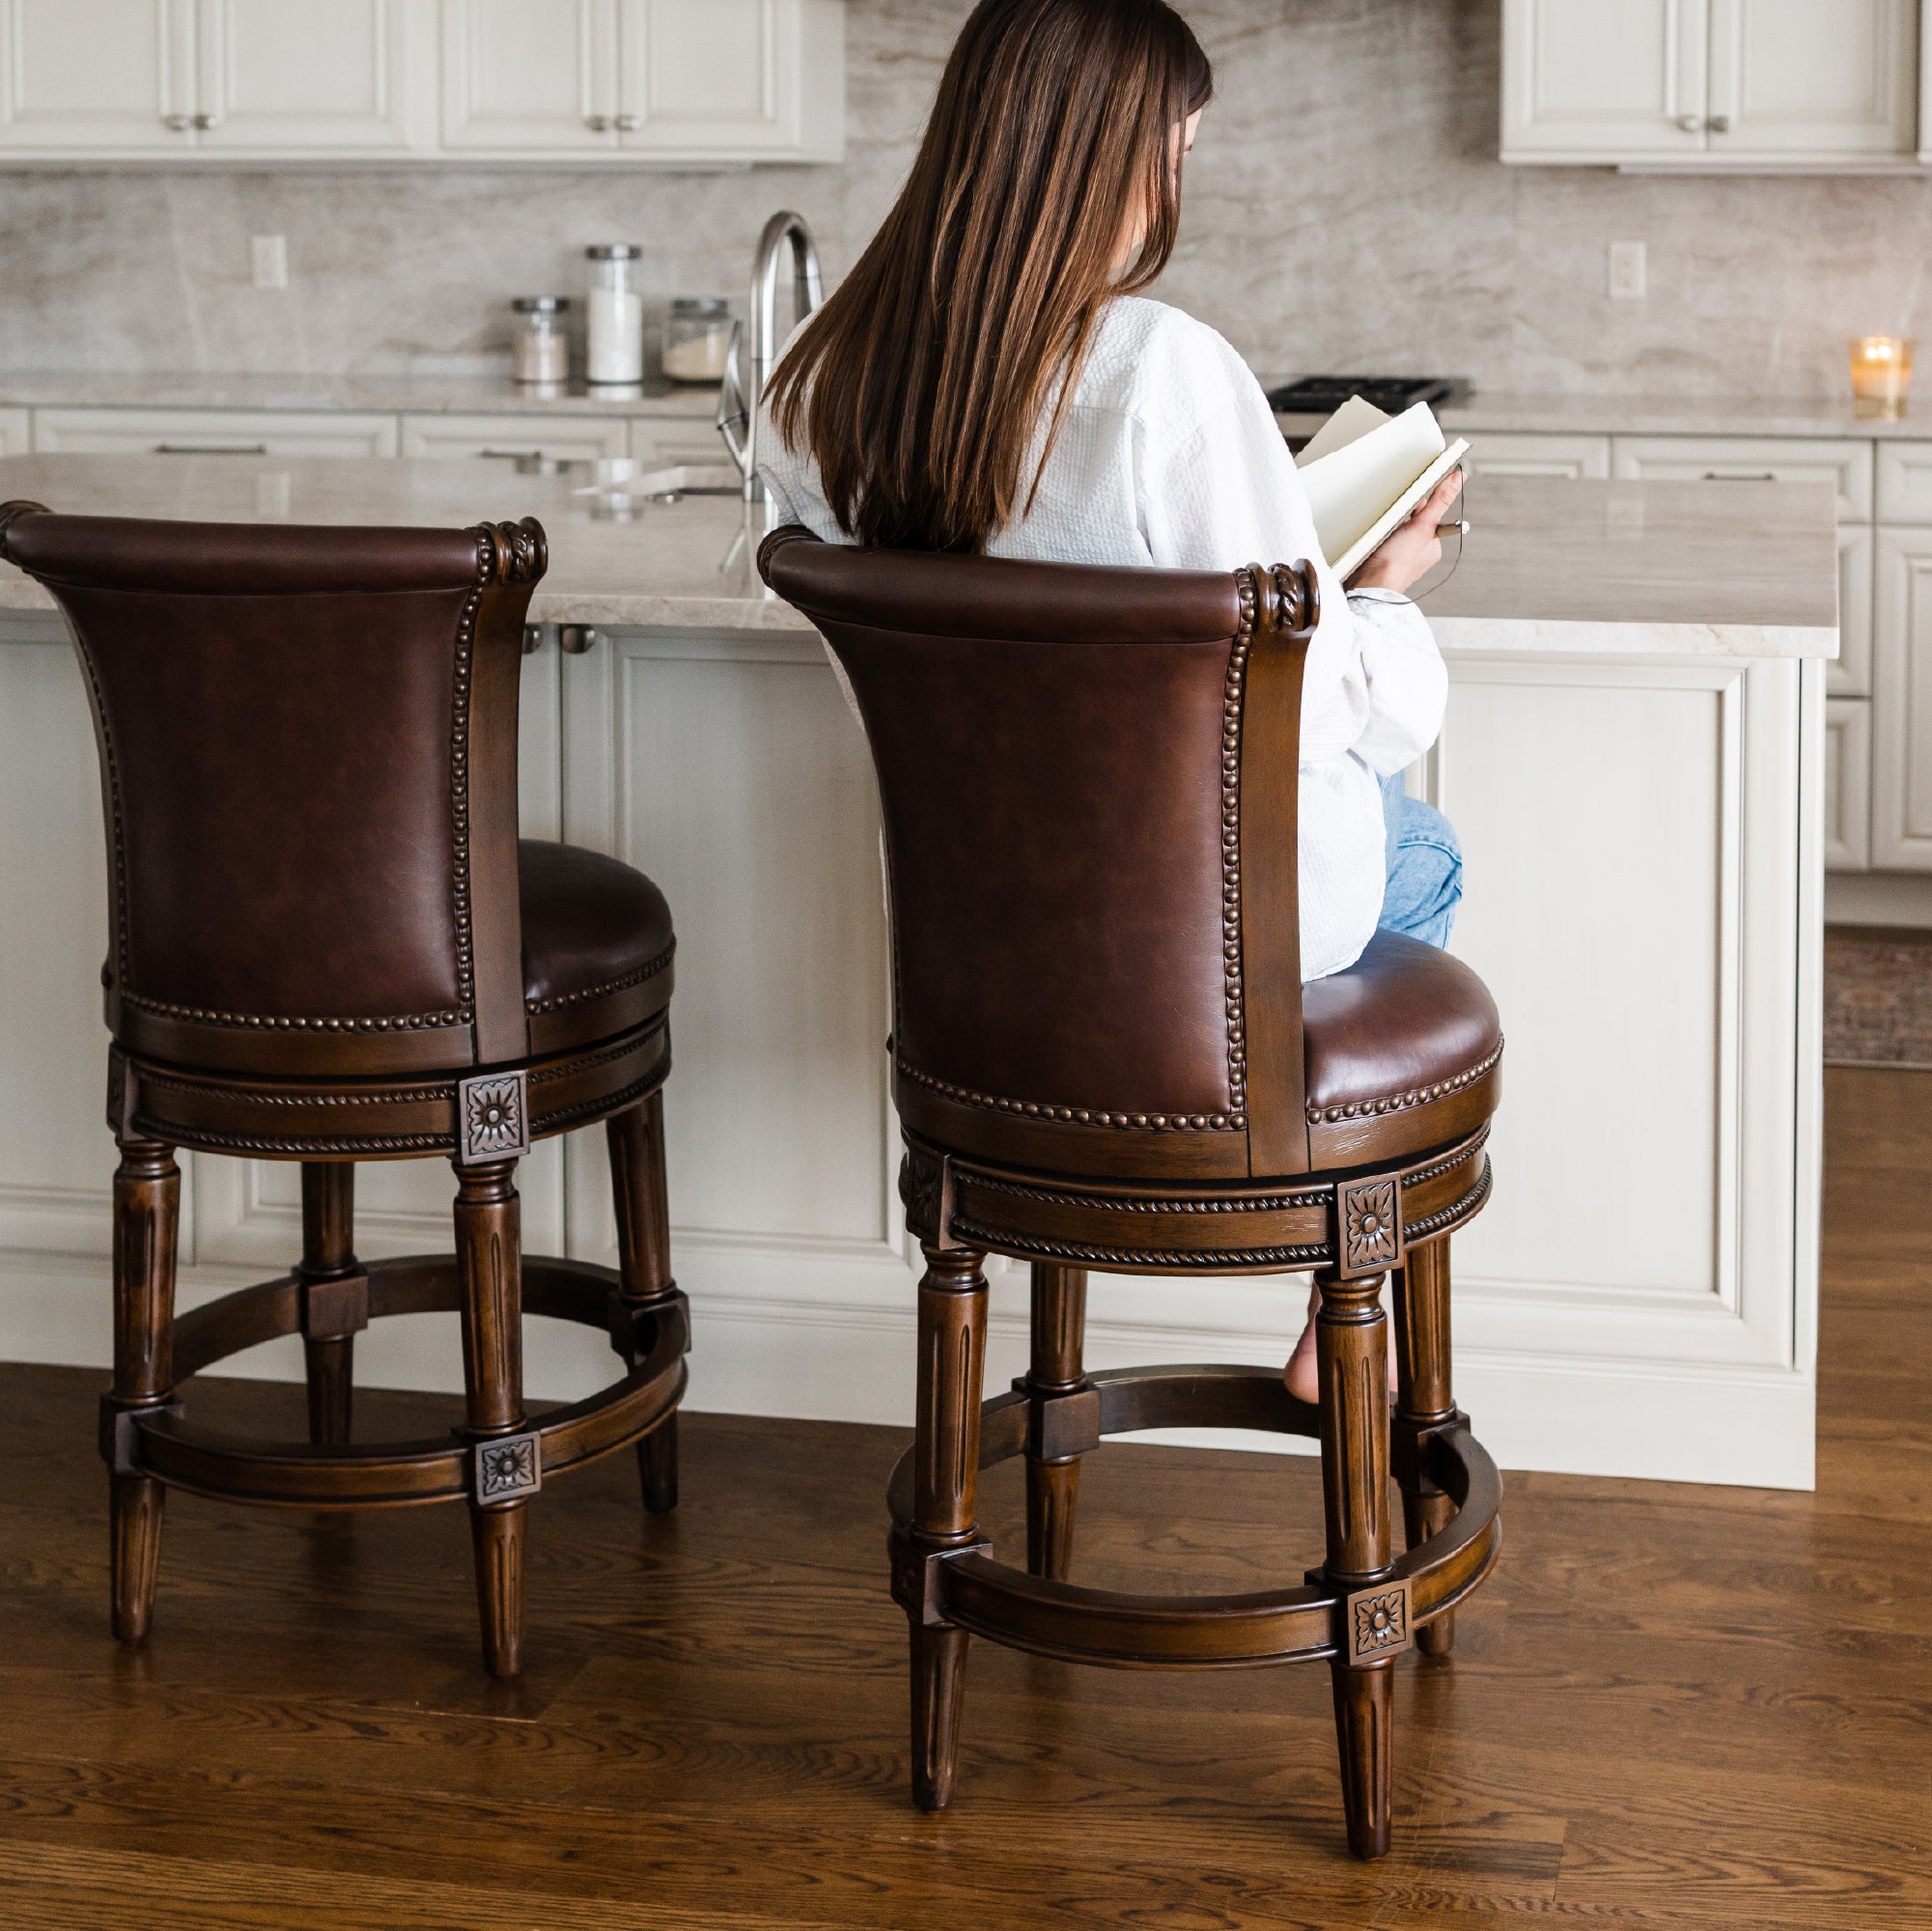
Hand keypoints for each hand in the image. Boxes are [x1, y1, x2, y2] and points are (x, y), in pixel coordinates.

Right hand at [1346, 468, 1463, 595]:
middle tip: (1392, 519)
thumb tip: (1458, 479)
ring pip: (1395, 532)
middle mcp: (1418, 555)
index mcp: (1433, 547)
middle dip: (1400, 516)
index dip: (1419, 506)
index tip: (1409, 502)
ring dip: (1387, 527)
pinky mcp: (1382, 562)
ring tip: (1381, 531)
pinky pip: (1381, 543)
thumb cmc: (1397, 563)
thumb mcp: (1423, 525)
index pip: (1430, 516)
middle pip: (1412, 523)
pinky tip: (1371, 540)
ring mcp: (1399, 559)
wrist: (1369, 586)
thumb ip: (1440, 501)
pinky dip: (1376, 539)